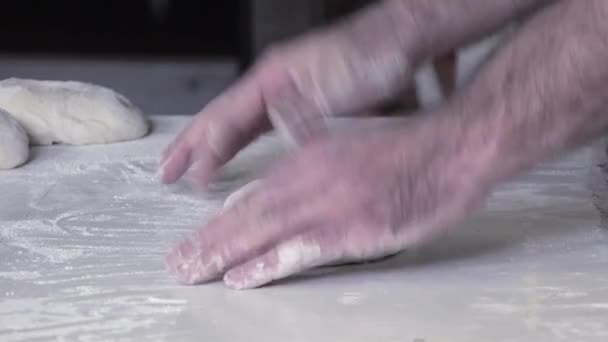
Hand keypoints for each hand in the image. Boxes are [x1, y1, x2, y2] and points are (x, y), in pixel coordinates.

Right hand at [159, 9, 414, 187]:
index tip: (189, 176)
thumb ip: (286, 112)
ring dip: (209, 146)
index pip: (223, 118)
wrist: (394, 45)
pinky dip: (237, 142)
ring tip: (189, 166)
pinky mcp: (297, 102)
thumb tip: (260, 134)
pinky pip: (256, 126)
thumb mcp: (323, 88)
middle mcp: (269, 85)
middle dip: (190, 146)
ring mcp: (281, 93)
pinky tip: (231, 153)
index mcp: (269, 79)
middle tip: (167, 171)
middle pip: (219, 118)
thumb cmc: (364, 59)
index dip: (203, 149)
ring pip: (234, 123)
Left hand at [166, 116, 492, 288]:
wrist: (449, 150)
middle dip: (208, 242)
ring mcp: (330, 206)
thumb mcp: (344, 145)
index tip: (196, 239)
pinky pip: (300, 251)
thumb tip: (276, 181)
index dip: (220, 221)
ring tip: (193, 272)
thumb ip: (305, 157)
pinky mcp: (353, 230)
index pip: (251, 196)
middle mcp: (309, 181)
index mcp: (306, 160)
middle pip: (247, 216)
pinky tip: (241, 278)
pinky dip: (266, 266)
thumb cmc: (403, 151)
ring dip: (223, 255)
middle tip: (178, 263)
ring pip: (263, 233)